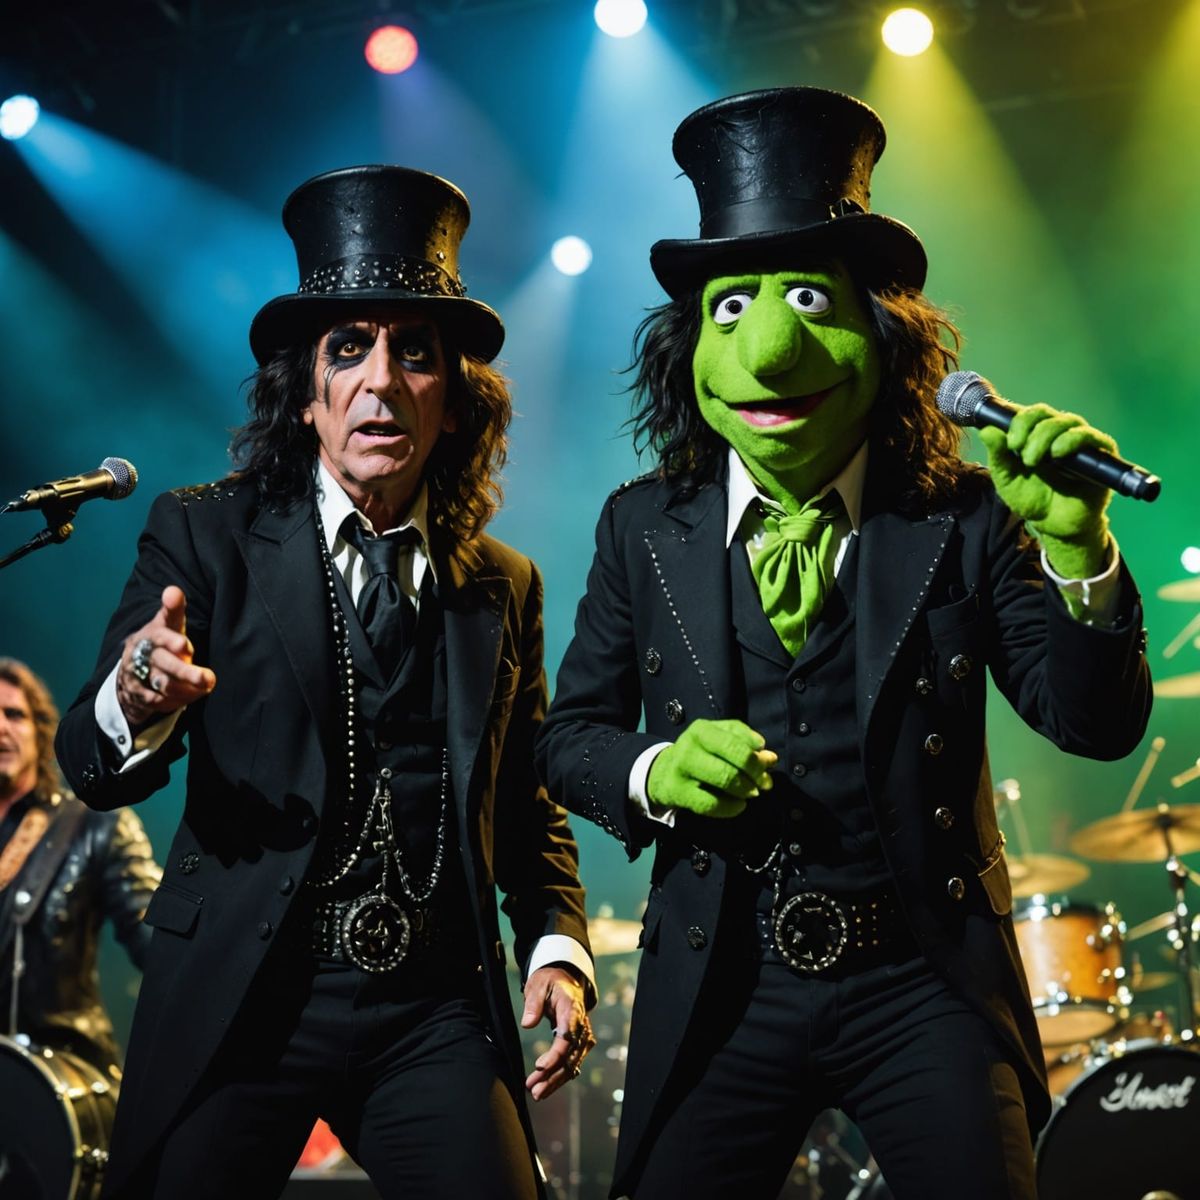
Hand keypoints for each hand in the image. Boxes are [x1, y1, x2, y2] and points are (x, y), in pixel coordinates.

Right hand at [117, 586, 215, 728]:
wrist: (133, 669)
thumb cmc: (160, 641)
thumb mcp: (167, 624)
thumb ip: (173, 609)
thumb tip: (173, 590)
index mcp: (150, 635)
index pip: (158, 636)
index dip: (171, 641)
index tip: (186, 646)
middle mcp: (141, 655)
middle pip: (163, 664)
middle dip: (185, 672)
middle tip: (208, 678)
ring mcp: (138, 676)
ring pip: (162, 685)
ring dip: (185, 689)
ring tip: (206, 686)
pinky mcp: (139, 695)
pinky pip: (157, 702)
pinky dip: (176, 701)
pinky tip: (191, 696)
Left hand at [522, 966, 593, 1100]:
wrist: (565, 980)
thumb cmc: (550, 982)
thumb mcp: (538, 985)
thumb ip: (533, 1003)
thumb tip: (527, 1024)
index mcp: (572, 1009)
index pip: (567, 1037)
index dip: (555, 1055)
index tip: (539, 1067)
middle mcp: (581, 1025)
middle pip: (570, 1056)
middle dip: (552, 1075)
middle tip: (534, 1089)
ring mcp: (582, 1035)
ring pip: (572, 1063)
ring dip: (555, 1080)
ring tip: (537, 1093)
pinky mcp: (579, 1043)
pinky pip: (572, 1063)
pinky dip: (560, 1076)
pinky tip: (547, 1087)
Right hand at [647, 718, 776, 818]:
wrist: (663, 772)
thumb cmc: (700, 752)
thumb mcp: (719, 737)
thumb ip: (746, 743)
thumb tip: (769, 758)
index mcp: (702, 729)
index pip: (736, 743)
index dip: (756, 758)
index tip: (768, 764)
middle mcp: (689, 747)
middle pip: (732, 763)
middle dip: (755, 776)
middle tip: (764, 783)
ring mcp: (681, 771)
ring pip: (723, 781)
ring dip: (745, 790)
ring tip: (752, 792)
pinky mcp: (678, 793)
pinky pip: (711, 804)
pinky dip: (731, 808)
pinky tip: (739, 805)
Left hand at [979, 404, 1113, 577]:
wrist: (1054, 525)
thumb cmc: (1032, 499)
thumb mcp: (1008, 479)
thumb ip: (998, 456)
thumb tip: (986, 430)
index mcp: (1033, 435)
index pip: (1026, 413)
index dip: (1017, 421)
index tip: (1009, 442)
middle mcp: (1057, 433)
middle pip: (1043, 413)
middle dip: (1028, 430)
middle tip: (1021, 454)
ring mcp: (1078, 441)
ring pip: (1064, 421)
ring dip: (1045, 436)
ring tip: (1034, 460)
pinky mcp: (1099, 453)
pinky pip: (1089, 435)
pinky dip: (1072, 439)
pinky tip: (1058, 453)